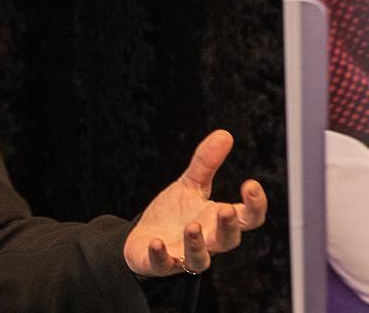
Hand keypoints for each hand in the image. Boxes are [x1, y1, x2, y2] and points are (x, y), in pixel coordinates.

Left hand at [123, 130, 267, 277]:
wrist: (143, 239)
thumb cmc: (173, 214)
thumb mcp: (189, 185)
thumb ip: (206, 163)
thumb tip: (225, 134)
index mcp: (219, 221)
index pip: (249, 218)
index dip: (255, 205)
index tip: (251, 185)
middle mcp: (208, 242)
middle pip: (229, 240)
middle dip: (229, 226)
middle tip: (225, 209)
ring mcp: (185, 255)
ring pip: (200, 259)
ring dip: (197, 244)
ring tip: (192, 226)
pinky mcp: (161, 264)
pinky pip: (164, 265)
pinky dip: (161, 255)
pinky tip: (156, 243)